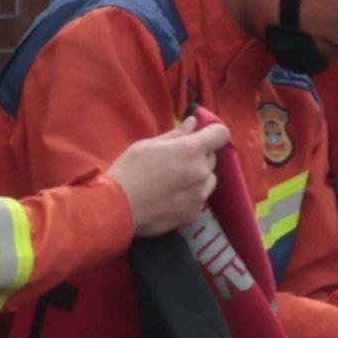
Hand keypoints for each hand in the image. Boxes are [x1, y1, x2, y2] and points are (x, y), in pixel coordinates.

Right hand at [107, 122, 230, 239]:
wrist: (116, 209)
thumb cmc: (128, 172)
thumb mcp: (147, 145)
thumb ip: (175, 135)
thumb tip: (192, 123)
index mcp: (190, 150)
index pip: (221, 134)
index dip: (213, 132)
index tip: (201, 136)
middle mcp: (201, 172)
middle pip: (212, 157)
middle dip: (199, 156)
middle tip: (176, 161)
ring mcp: (199, 195)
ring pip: (209, 179)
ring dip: (198, 176)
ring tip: (174, 181)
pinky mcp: (194, 213)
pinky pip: (200, 198)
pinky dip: (191, 195)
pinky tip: (170, 197)